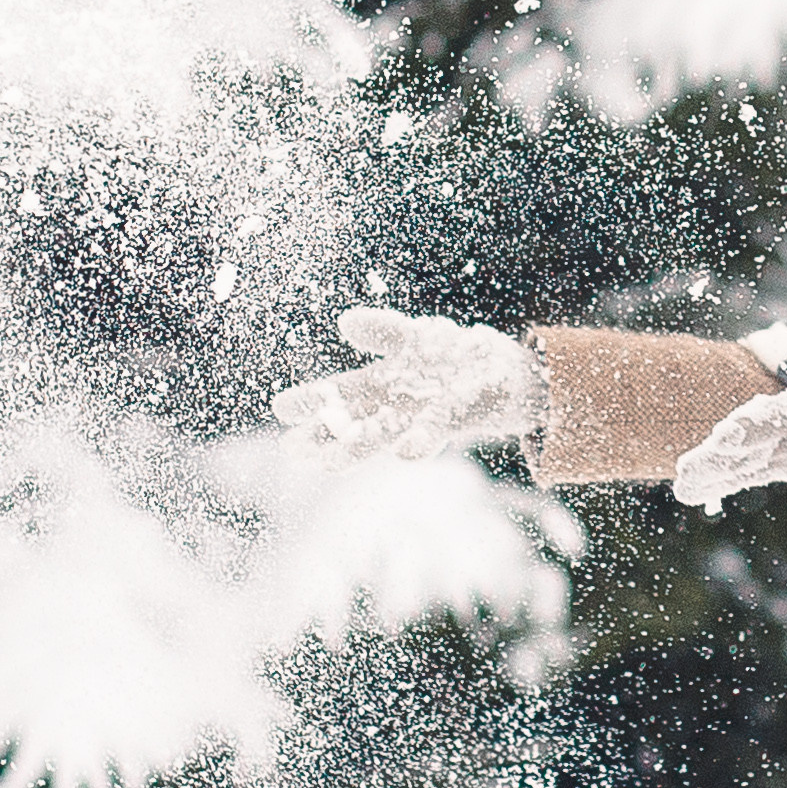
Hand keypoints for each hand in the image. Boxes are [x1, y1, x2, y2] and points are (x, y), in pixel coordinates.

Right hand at [271, 307, 545, 462]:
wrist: (506, 376)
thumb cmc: (452, 358)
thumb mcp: (415, 337)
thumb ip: (383, 332)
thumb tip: (347, 322)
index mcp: (382, 385)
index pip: (339, 394)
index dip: (312, 401)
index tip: (280, 409)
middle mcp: (397, 407)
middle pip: (354, 423)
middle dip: (325, 436)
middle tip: (292, 450)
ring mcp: (424, 415)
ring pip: (385, 435)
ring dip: (358, 450)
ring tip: (328, 464)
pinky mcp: (456, 415)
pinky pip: (434, 431)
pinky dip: (420, 442)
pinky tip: (404, 453)